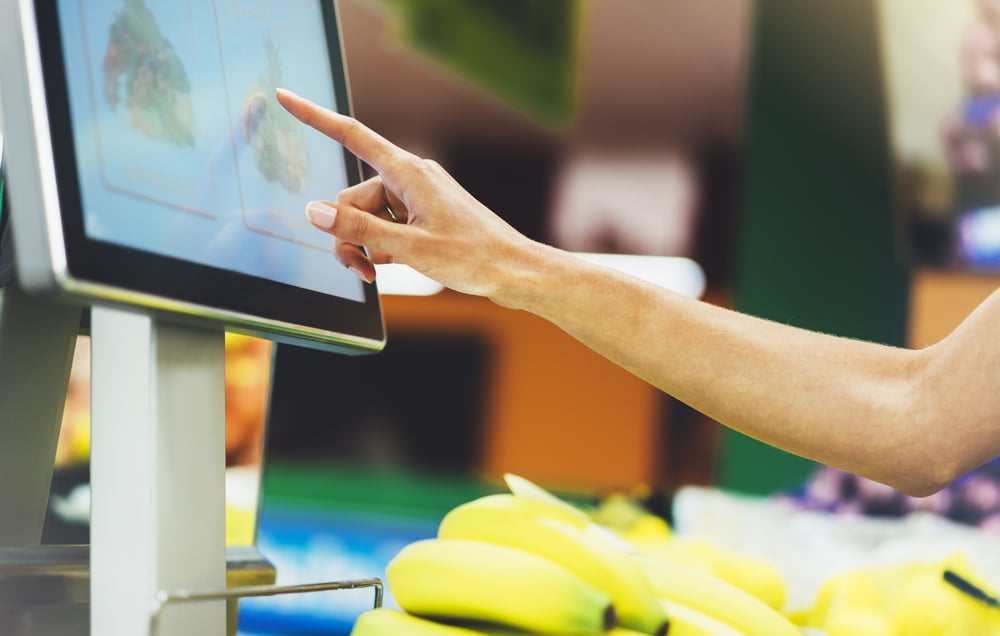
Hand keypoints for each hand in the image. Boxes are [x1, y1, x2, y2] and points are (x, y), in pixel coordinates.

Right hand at [275, 88, 539, 300]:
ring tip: (378, 275)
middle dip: (348, 234)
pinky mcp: (424, 216)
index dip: (315, 117)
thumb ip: (359, 230)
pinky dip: (383, 249)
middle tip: (360, 270)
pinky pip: (387, 227)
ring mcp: (418, 198)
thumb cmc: (473, 258)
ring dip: (365, 247)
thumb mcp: (409, 248)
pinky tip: (396, 268)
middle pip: (353, 198)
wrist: (514, 272)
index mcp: (409, 173)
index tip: (285, 97)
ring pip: (368, 217)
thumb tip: (314, 211)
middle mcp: (411, 178)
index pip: (352, 136)